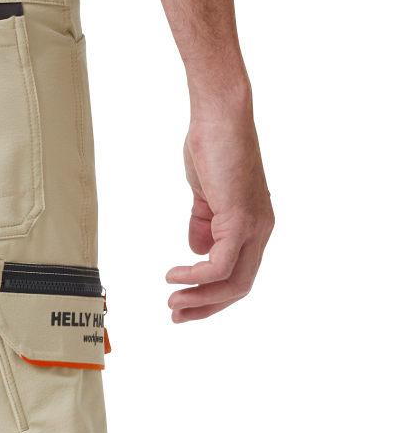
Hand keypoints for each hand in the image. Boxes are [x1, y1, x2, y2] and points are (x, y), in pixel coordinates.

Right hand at [164, 104, 273, 322]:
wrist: (219, 118)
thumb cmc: (212, 148)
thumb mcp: (206, 197)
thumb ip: (204, 225)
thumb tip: (198, 250)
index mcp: (254, 228)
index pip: (238, 276)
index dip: (211, 297)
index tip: (183, 305)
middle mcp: (260, 231)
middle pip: (240, 287)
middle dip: (206, 307)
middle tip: (176, 314)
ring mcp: (254, 226)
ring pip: (233, 281)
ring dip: (200, 297)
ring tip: (173, 301)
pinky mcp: (240, 219)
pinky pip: (221, 263)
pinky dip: (196, 275)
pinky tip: (175, 275)